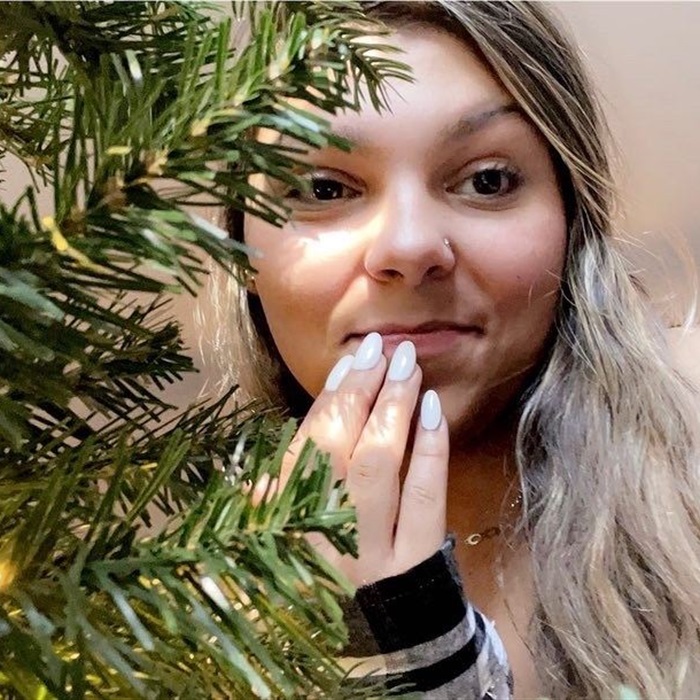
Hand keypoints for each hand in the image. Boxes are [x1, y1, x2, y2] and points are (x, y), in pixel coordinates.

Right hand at [280, 332, 448, 587]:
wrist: (383, 640)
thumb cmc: (328, 577)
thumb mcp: (286, 549)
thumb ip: (270, 513)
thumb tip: (256, 483)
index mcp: (288, 527)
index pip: (304, 450)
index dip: (328, 401)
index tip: (349, 362)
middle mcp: (324, 533)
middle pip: (339, 449)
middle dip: (360, 391)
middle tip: (381, 348)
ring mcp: (374, 547)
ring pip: (381, 465)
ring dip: (393, 407)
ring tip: (406, 363)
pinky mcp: (418, 559)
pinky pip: (426, 496)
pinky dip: (430, 449)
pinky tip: (432, 408)